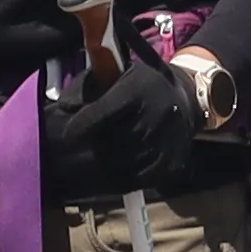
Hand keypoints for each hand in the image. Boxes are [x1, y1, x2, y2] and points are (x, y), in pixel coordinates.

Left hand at [40, 52, 202, 203]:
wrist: (186, 98)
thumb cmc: (140, 83)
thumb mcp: (116, 71)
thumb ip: (87, 86)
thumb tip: (64, 107)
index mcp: (137, 89)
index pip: (102, 113)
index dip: (81, 126)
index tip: (68, 134)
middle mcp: (154, 116)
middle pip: (110, 142)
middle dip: (93, 145)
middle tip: (82, 147)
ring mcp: (166, 142)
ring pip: (122, 164)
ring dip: (104, 164)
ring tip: (97, 158)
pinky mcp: (172, 163)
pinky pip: (138, 180)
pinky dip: (121, 179)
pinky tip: (112, 170)